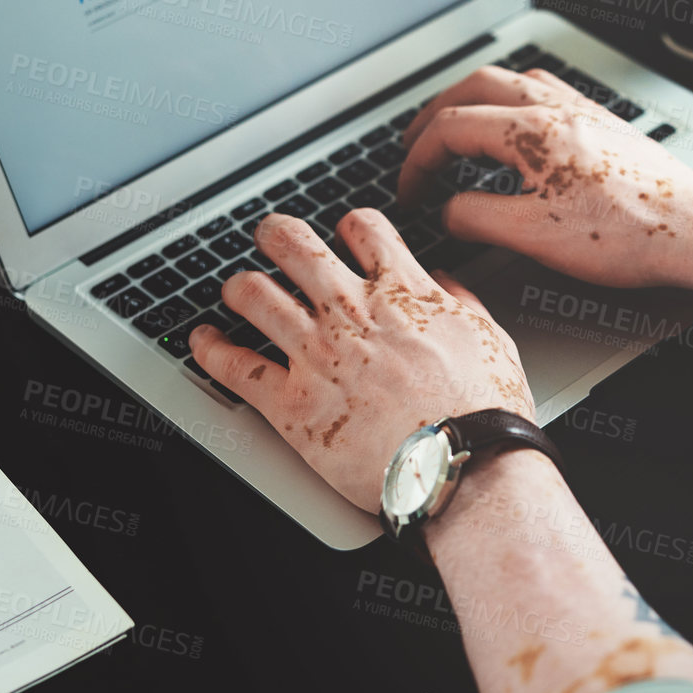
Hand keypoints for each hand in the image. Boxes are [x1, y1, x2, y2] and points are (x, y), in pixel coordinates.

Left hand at [187, 210, 532, 513]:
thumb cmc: (484, 411)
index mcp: (403, 293)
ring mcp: (317, 356)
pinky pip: (234, 367)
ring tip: (236, 289)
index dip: (348, 226)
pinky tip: (202, 341)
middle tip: (270, 239)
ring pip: (253, 295)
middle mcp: (352, 314)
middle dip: (276, 235)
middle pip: (293, 246)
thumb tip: (446, 283)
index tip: (342, 236)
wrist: (463, 467)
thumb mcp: (491, 338)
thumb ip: (463, 301)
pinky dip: (210, 350)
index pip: (363, 228)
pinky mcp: (293, 405)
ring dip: (239, 287)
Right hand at [398, 65, 692, 289]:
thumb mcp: (535, 236)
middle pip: (477, 86)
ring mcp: (586, 112)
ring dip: (475, 99)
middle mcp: (560, 109)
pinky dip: (513, 103)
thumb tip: (449, 212)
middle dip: (436, 112)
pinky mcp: (606, 125)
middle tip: (415, 142)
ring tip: (458, 127)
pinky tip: (517, 130)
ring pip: (515, 81)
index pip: (452, 127)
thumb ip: (478, 218)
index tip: (409, 189)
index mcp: (534, 131)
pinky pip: (547, 92)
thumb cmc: (630, 234)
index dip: (418, 159)